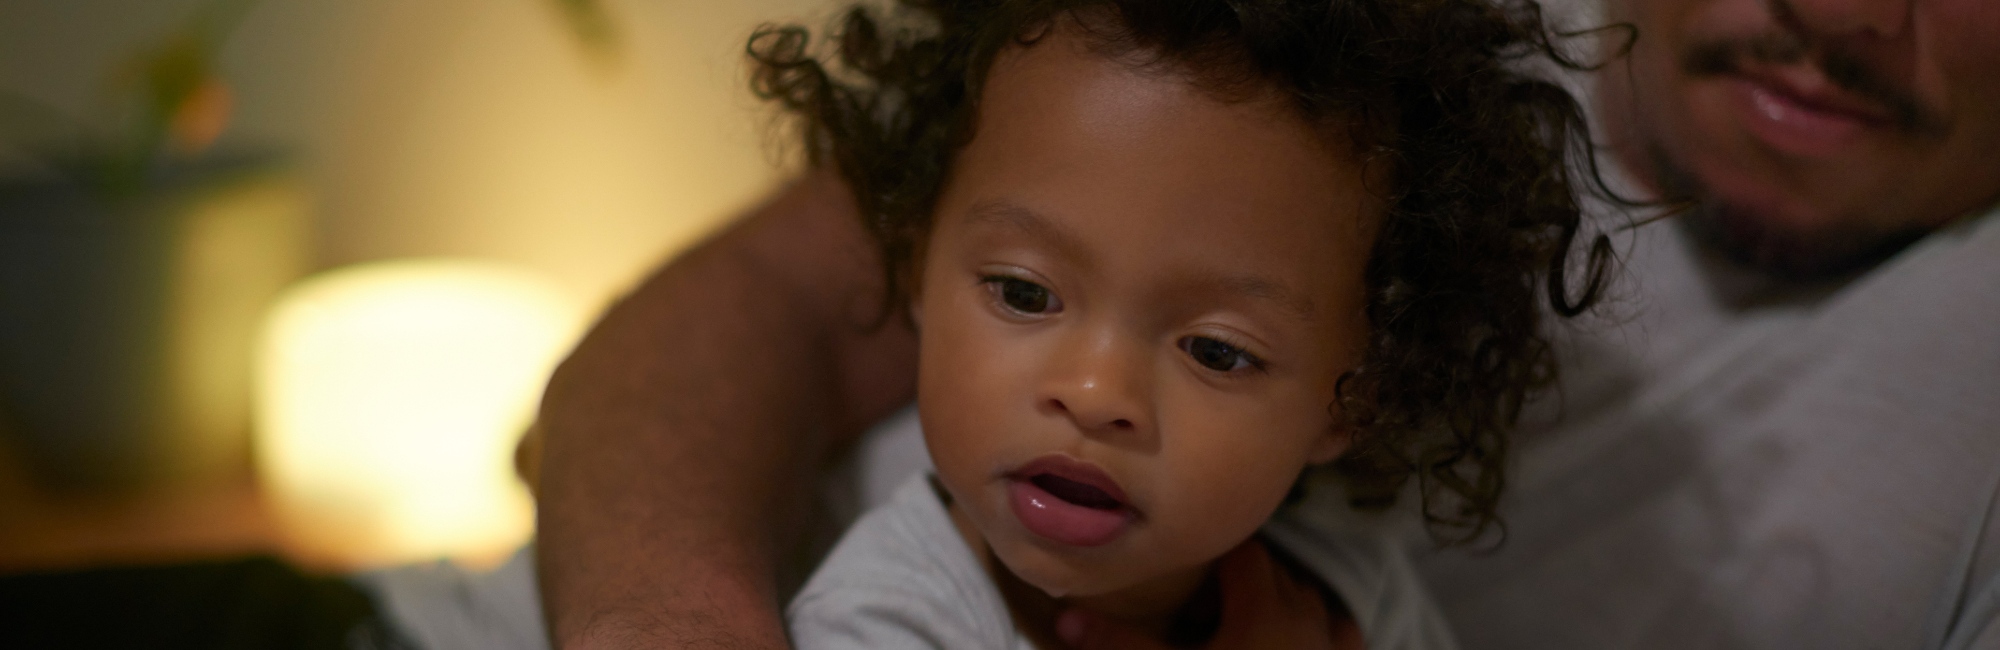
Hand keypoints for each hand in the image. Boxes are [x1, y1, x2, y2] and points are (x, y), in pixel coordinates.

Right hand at [1056, 541, 1365, 649]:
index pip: (1242, 551)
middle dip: (1241, 576)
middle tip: (1203, 596)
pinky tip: (1297, 641)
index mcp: (1264, 607)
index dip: (1212, 556)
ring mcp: (1333, 647)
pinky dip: (1321, 627)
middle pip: (1277, 571)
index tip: (1186, 570)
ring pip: (1310, 599)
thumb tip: (1063, 617)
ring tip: (1243, 618)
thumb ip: (1119, 646)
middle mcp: (1307, 617)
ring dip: (1281, 598)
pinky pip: (1342, 635)